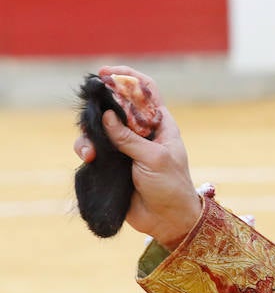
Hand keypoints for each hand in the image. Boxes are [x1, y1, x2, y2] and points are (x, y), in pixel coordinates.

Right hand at [73, 66, 201, 247]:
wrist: (167, 220)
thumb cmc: (170, 186)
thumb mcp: (154, 158)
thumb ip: (129, 138)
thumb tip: (108, 115)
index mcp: (161, 124)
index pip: (145, 91)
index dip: (127, 78)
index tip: (106, 72)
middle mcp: (142, 131)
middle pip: (115, 106)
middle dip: (98, 107)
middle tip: (88, 113)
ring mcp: (126, 147)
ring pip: (99, 129)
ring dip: (90, 135)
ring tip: (91, 153)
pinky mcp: (113, 163)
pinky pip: (94, 149)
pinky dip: (87, 150)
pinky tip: (89, 159)